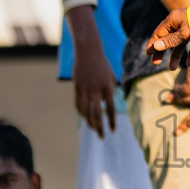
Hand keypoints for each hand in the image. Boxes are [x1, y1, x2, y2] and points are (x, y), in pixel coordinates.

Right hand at [69, 11, 117, 135]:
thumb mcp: (112, 77)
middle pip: (96, 114)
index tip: (112, 131)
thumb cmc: (103, 65)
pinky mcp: (76, 87)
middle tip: (101, 136)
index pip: (110, 109)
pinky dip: (81, 113)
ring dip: (89, 122)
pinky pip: (78, 104)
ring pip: (85, 111)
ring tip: (93, 128)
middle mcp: (96, 90)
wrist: (89, 51)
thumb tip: (109, 107)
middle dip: (99, 127)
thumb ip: (112, 91)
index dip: (111, 122)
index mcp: (108, 87)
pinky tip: (85, 118)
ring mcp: (85, 89)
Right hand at [146, 8, 189, 69]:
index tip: (148, 54)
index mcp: (172, 20)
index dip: (153, 43)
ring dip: (176, 55)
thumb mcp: (182, 34)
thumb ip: (170, 41)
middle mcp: (180, 23)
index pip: (159, 33)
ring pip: (180, 43)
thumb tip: (156, 46)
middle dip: (162, 51)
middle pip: (168, 39)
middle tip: (156, 63)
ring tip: (172, 68)